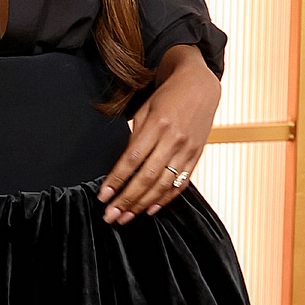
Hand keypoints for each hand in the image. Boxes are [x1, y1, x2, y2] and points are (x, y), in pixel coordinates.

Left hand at [99, 47, 220, 224]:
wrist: (200, 86)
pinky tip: (150, 210)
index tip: (103, 196)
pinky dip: (165, 199)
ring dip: (143, 204)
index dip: (117, 180)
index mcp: (158, 125)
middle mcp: (174, 140)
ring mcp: (187, 150)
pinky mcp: (196, 157)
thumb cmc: (168, 97)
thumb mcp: (146, 110)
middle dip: (126, 200)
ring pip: (163, 185)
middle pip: (147, 177)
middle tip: (110, 216)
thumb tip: (122, 167)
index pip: (132, 159)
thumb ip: (135, 137)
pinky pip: (180, 184)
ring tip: (126, 217)